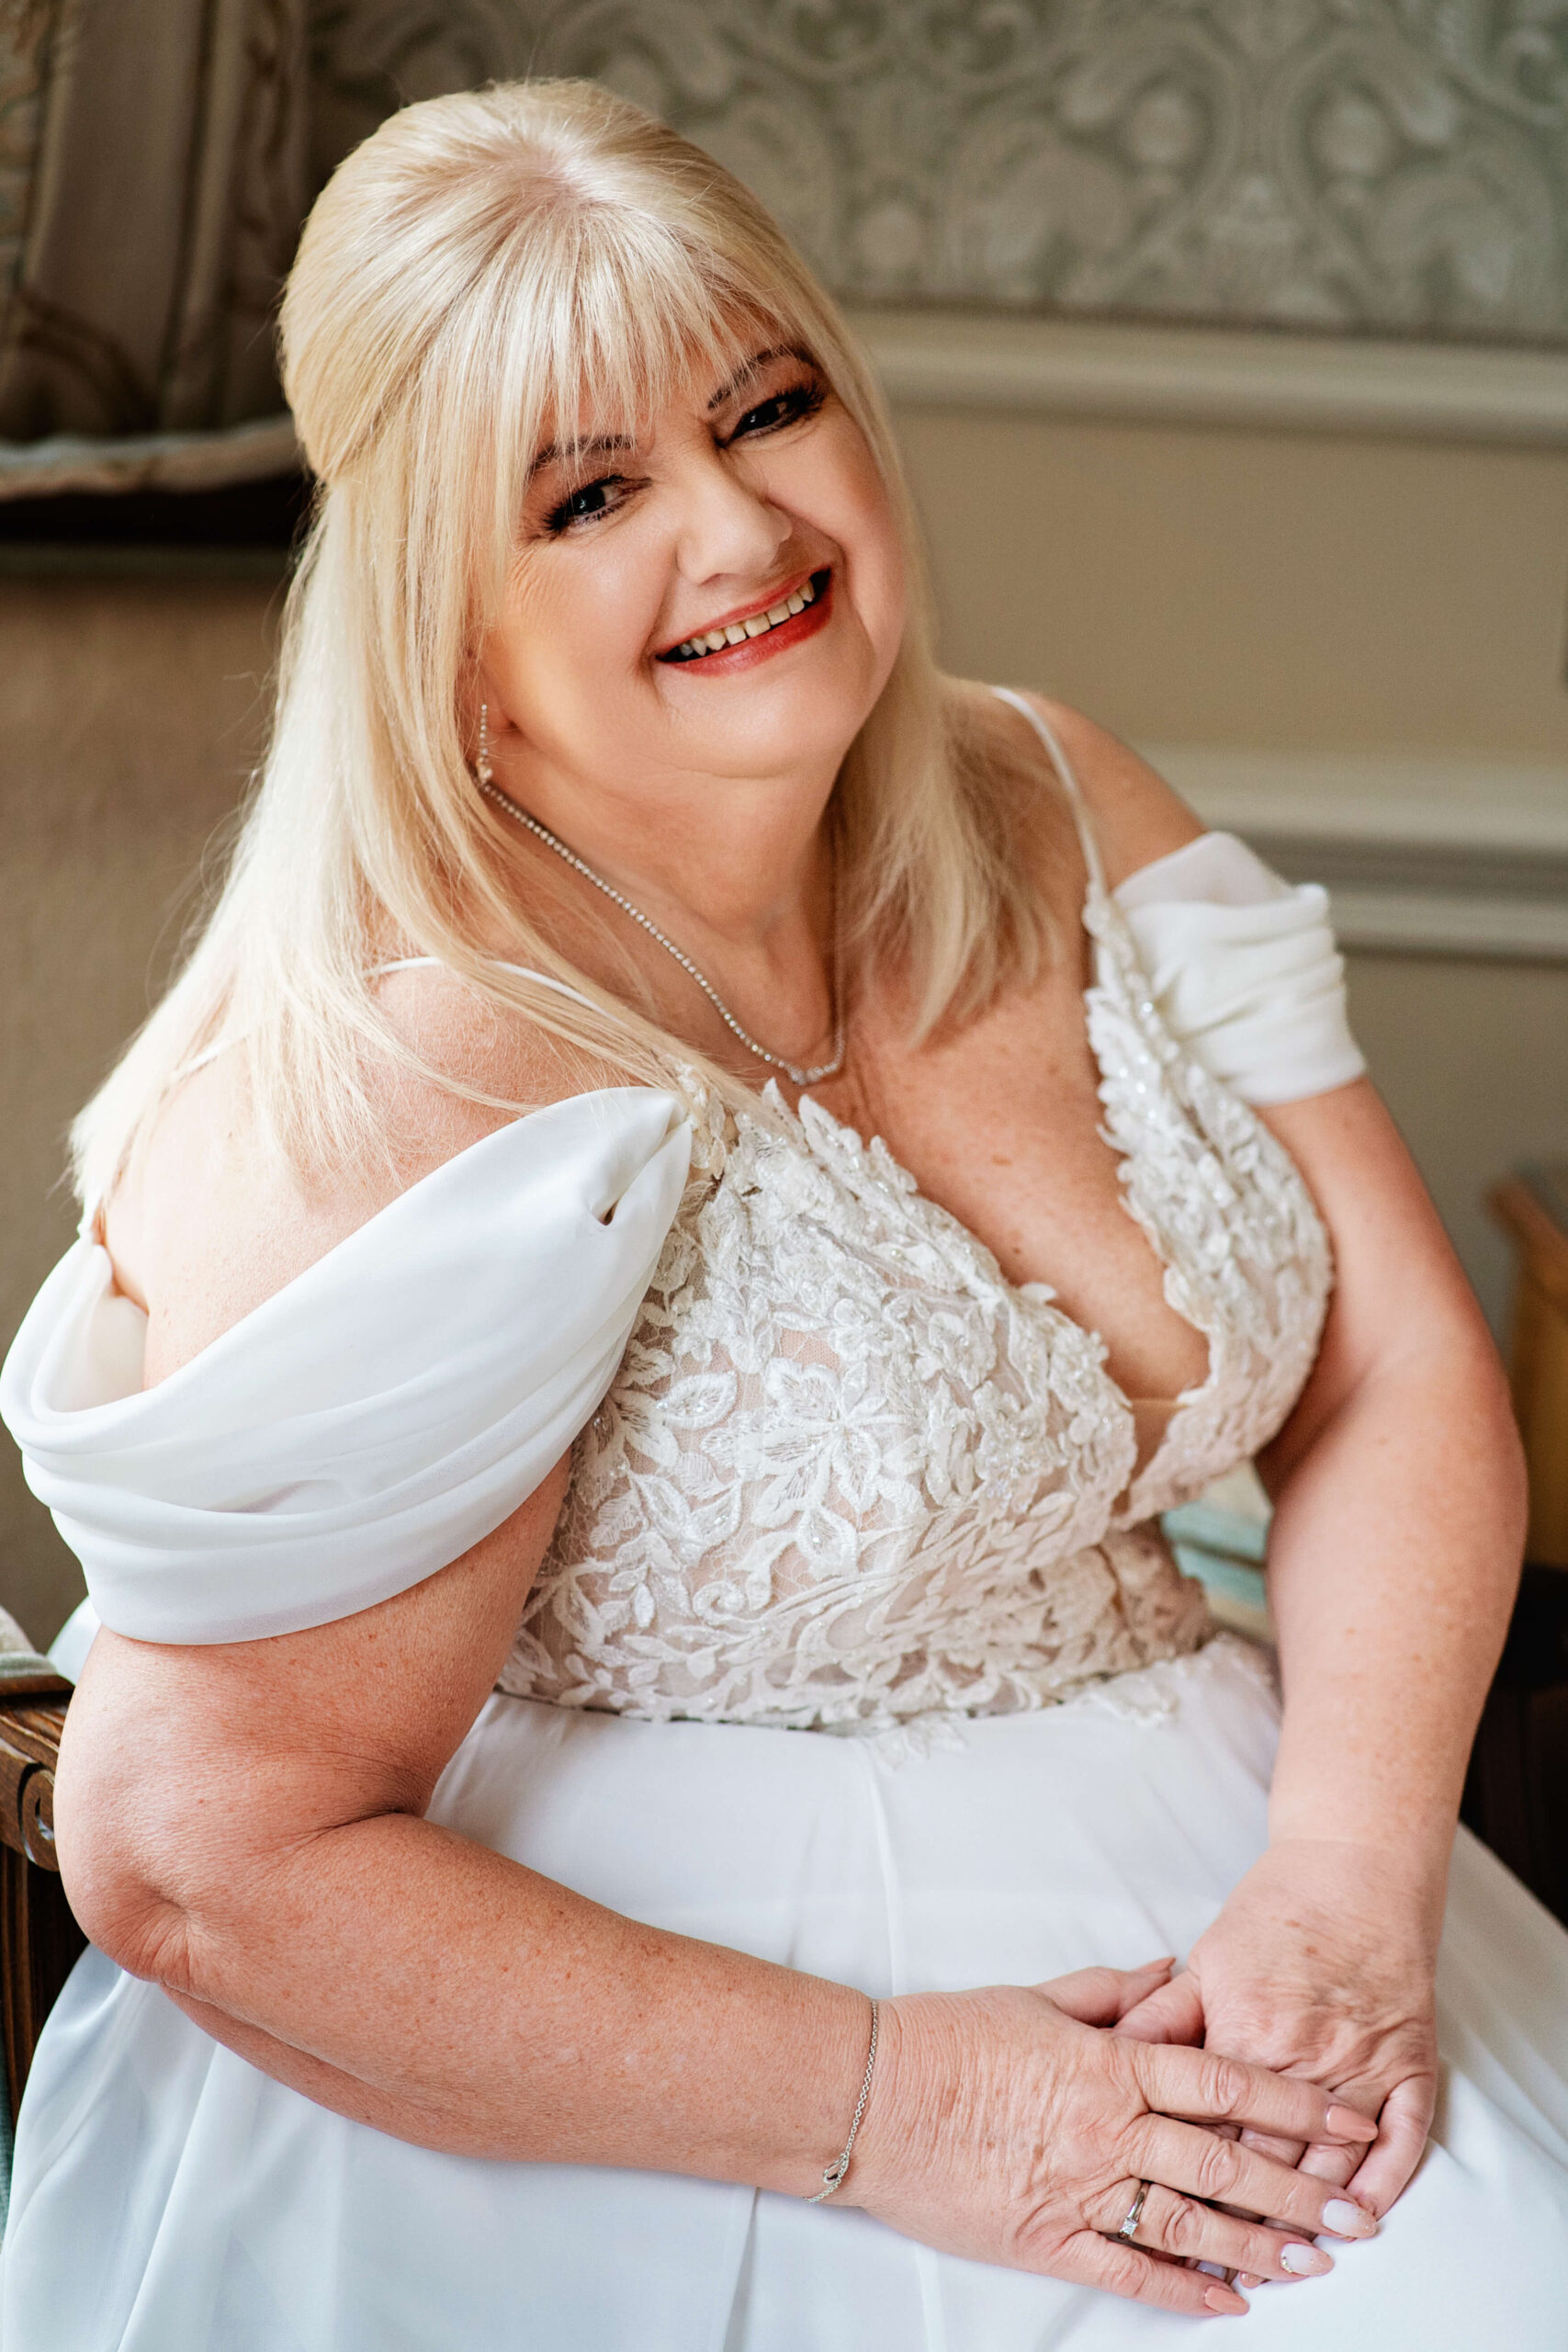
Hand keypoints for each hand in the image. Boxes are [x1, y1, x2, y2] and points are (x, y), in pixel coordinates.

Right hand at [848, 1957, 1378, 2318]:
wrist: (872, 2096)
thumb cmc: (948, 2039)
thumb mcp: (1035, 1998)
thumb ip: (1110, 1991)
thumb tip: (1168, 1971)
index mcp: (1111, 2064)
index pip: (1225, 2082)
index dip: (1295, 2103)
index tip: (1347, 2119)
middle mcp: (1110, 2129)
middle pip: (1226, 2159)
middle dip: (1301, 2184)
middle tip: (1358, 2207)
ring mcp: (1083, 2189)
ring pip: (1193, 2221)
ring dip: (1262, 2242)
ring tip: (1318, 2259)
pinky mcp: (1050, 2238)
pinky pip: (1132, 2270)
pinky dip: (1186, 2289)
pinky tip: (1232, 2301)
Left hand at [1117, 1839, 1440, 2255]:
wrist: (1351, 1875)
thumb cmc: (1272, 1918)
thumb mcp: (1204, 1965)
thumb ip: (1156, 2020)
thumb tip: (1105, 2062)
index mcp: (1242, 2029)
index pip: (1209, 2130)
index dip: (1189, 2185)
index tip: (1170, 2230)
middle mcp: (1304, 2053)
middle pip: (1269, 2160)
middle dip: (1244, 2222)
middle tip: (1222, 2273)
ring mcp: (1361, 2061)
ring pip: (1334, 2163)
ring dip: (1310, 2218)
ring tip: (1283, 2267)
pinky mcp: (1408, 2062)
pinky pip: (1402, 2140)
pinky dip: (1383, 2183)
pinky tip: (1361, 2217)